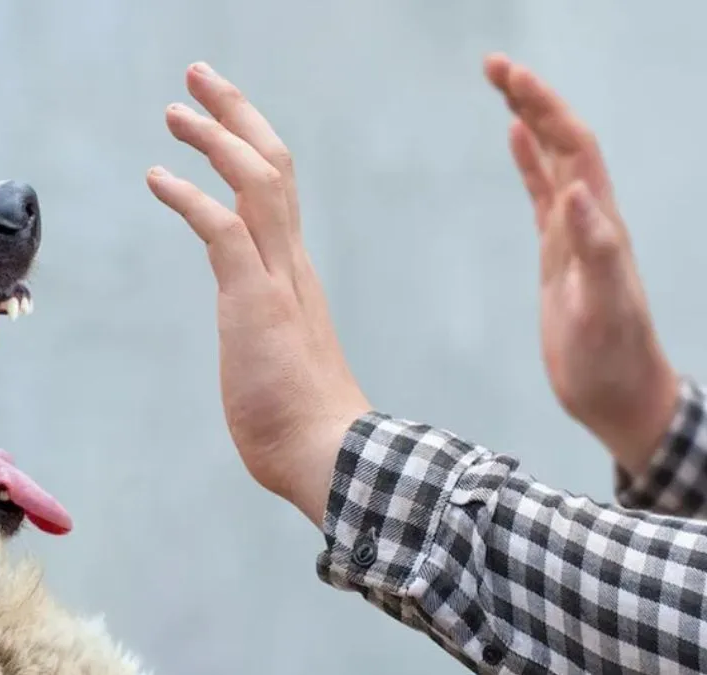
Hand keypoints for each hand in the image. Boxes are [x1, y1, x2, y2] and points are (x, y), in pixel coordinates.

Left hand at [146, 63, 369, 525]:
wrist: (329, 456)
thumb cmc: (301, 421)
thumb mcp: (277, 359)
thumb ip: (266, 333)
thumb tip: (257, 343)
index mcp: (294, 272)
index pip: (277, 189)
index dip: (248, 144)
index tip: (220, 117)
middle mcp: (291, 263)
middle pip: (272, 164)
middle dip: (236, 113)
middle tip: (199, 77)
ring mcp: (277, 279)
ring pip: (256, 181)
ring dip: (215, 137)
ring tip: (175, 110)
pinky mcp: (254, 300)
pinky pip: (222, 229)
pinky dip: (189, 196)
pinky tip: (157, 176)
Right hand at [484, 54, 679, 474]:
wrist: (619, 395)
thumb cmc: (613, 359)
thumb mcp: (605, 308)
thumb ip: (596, 249)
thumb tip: (575, 189)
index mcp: (600, 224)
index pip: (574, 148)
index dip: (544, 108)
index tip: (509, 77)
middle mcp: (590, 218)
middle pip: (562, 142)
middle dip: (531, 99)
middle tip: (493, 65)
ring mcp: (574, 234)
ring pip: (552, 161)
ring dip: (529, 120)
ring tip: (502, 86)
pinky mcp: (558, 254)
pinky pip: (541, 194)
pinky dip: (527, 162)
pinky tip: (514, 142)